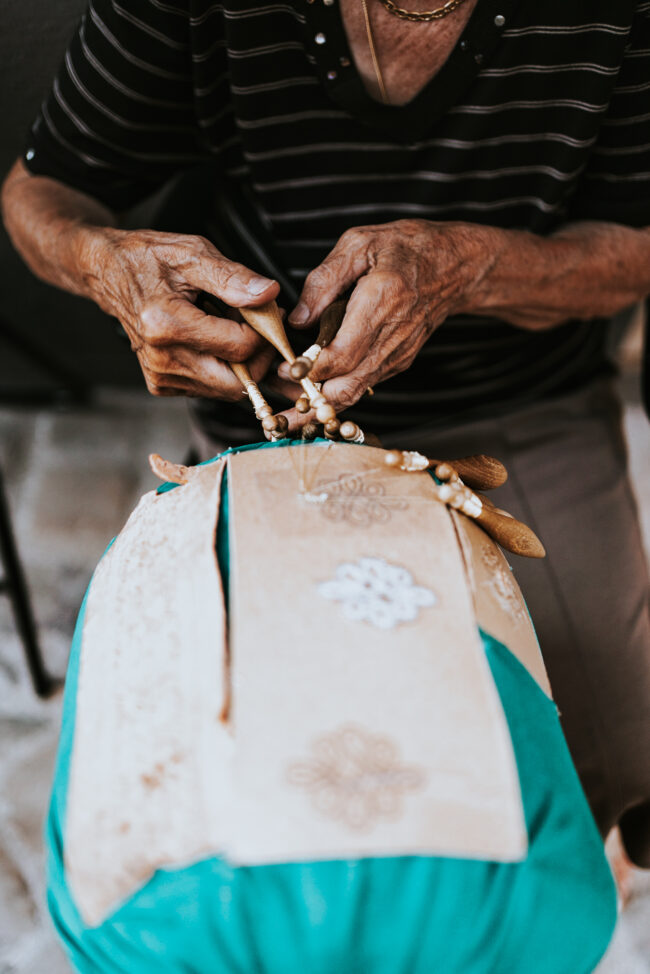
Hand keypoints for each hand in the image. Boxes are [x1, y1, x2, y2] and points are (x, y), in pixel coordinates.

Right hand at [81, 227, 279, 397]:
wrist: (109, 272)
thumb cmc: (148, 259)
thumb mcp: (192, 254)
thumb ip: (232, 277)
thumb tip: (268, 294)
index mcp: (166, 324)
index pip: (240, 348)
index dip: (266, 331)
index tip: (271, 311)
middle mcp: (161, 358)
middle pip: (237, 382)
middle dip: (259, 356)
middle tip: (258, 325)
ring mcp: (160, 376)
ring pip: (227, 389)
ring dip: (241, 362)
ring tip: (230, 326)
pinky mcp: (161, 384)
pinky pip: (210, 388)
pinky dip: (222, 367)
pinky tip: (213, 340)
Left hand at [278, 220, 503, 424]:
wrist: (454, 266)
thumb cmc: (405, 248)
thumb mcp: (358, 244)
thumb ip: (323, 281)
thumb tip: (297, 320)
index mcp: (381, 302)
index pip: (342, 354)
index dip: (310, 368)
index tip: (284, 367)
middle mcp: (392, 337)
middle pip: (347, 387)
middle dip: (310, 399)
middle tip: (279, 394)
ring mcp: (398, 354)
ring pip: (354, 393)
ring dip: (320, 403)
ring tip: (288, 404)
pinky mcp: (398, 362)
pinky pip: (363, 385)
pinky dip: (336, 392)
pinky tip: (312, 389)